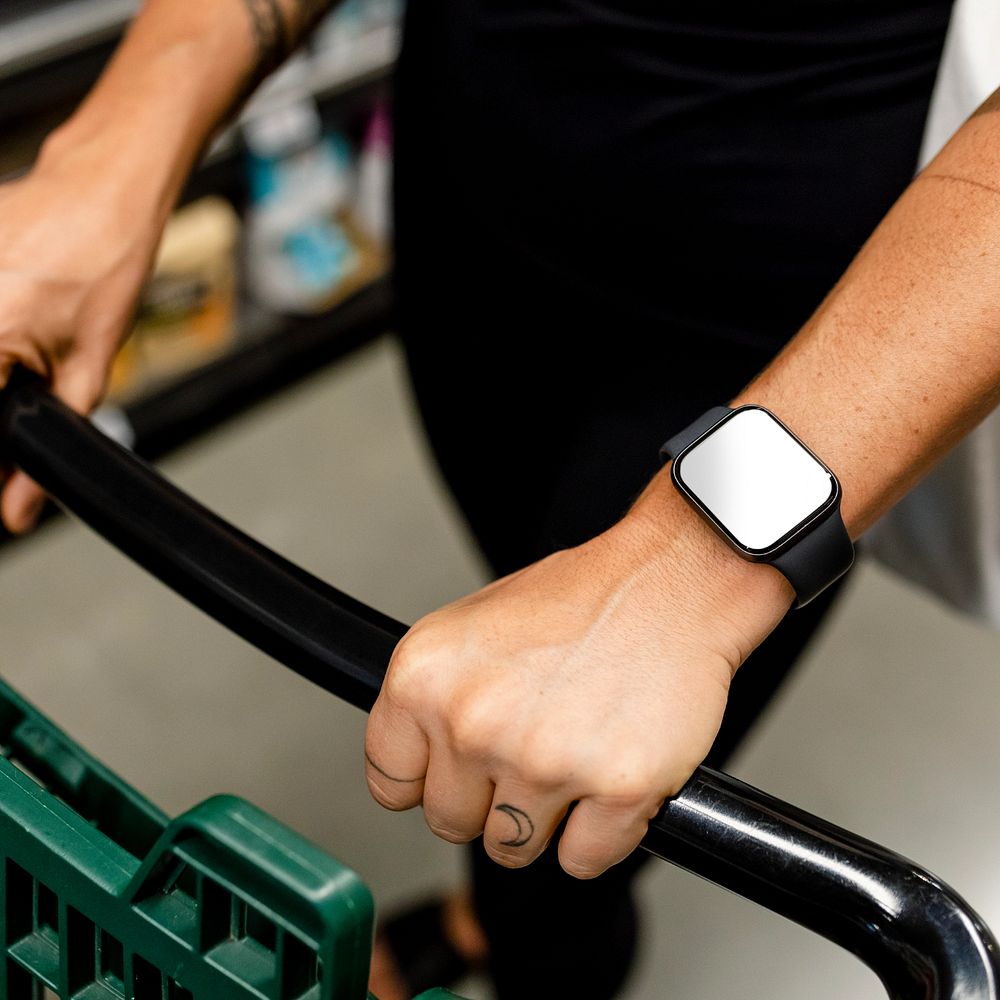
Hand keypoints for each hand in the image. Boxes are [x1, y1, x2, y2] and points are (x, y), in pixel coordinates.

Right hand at [0, 140, 162, 531]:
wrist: (99, 189)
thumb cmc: (105, 263)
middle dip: (0, 412)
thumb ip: (54, 435)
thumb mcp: (88, 364)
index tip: (5, 473)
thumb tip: (18, 506)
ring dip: (1, 372)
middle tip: (28, 380)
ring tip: (28, 341)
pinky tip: (18, 323)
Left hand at [365, 482, 792, 877]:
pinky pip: (582, 861)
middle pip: (451, 822)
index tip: (453, 772)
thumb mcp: (472, 628)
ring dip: (543, 819)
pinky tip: (609, 773)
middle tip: (530, 749)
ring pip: (514, 848)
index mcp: (423, 677)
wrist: (671, 581)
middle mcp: (473, 722)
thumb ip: (433, 700)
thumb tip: (418, 763)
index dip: (428, 780)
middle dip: (489, 799)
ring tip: (573, 752)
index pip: (389, 782)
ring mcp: (544, 760)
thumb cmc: (580, 598)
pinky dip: (599, 833)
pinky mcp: (617, 789)